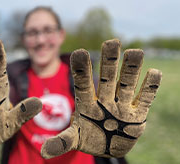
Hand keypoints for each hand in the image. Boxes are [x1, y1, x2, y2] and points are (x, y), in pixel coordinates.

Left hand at [41, 39, 161, 157]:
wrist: (108, 145)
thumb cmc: (89, 137)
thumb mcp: (75, 139)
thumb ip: (62, 142)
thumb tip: (44, 153)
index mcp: (87, 103)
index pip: (83, 84)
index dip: (82, 70)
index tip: (79, 52)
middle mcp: (105, 100)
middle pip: (107, 78)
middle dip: (109, 62)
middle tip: (111, 42)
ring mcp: (122, 105)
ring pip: (127, 84)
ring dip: (131, 70)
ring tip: (135, 52)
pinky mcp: (137, 114)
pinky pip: (144, 99)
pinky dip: (150, 88)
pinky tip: (154, 73)